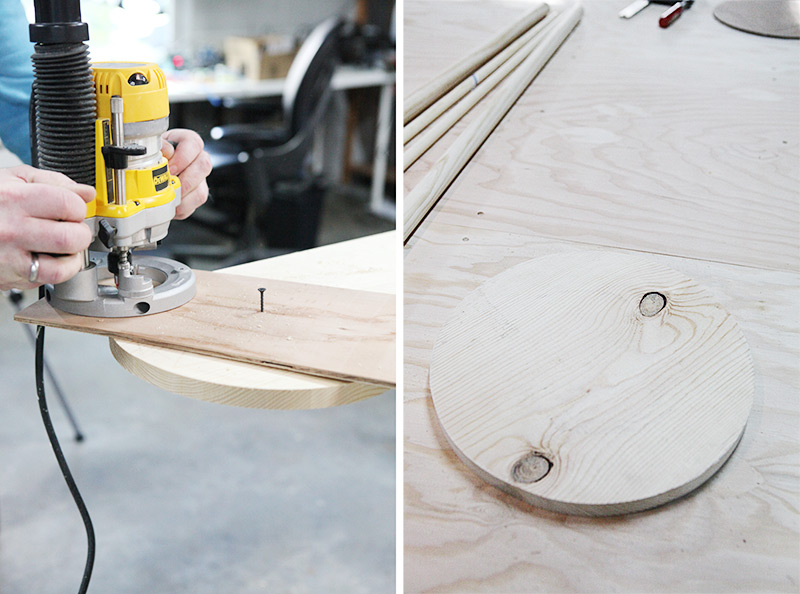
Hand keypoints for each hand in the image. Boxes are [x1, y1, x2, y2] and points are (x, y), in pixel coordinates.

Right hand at [0, 165, 95, 289]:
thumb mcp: (13, 179)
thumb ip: (53, 182)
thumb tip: (86, 193)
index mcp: (13, 198)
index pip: (69, 204)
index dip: (78, 208)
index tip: (73, 209)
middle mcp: (11, 229)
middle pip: (71, 237)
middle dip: (80, 233)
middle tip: (72, 229)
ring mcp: (9, 256)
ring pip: (64, 264)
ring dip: (73, 255)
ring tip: (64, 245)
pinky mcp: (10, 277)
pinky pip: (49, 279)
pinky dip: (60, 270)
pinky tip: (52, 258)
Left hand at [161, 128, 211, 219]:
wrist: (152, 173)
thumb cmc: (154, 157)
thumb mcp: (153, 147)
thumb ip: (158, 146)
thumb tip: (166, 150)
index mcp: (187, 143)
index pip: (193, 143)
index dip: (183, 157)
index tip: (171, 167)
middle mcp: (198, 159)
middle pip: (204, 166)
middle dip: (186, 179)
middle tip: (170, 183)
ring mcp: (200, 178)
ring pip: (202, 189)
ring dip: (183, 195)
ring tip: (169, 195)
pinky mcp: (198, 194)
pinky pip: (195, 203)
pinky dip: (182, 206)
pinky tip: (172, 204)